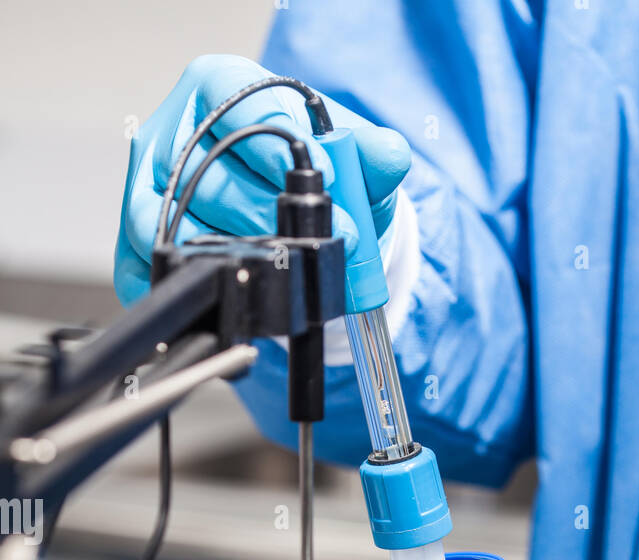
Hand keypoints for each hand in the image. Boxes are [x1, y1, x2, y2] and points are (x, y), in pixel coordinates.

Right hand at [115, 54, 410, 302]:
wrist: (294, 213)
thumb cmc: (313, 171)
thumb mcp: (353, 160)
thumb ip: (376, 155)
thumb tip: (389, 156)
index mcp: (221, 86)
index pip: (238, 105)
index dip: (278, 145)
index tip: (321, 178)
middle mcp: (176, 129)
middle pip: (210, 173)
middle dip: (271, 214)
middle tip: (319, 240)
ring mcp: (150, 183)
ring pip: (179, 221)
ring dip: (243, 251)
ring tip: (289, 264)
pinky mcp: (140, 235)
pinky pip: (154, 262)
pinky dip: (199, 277)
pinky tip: (244, 284)